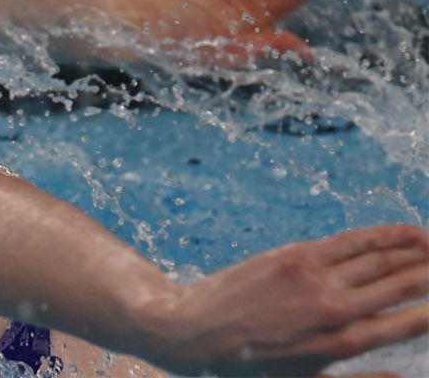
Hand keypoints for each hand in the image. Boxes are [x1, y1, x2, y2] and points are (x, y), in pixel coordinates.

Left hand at [141, 223, 428, 375]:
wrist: (193, 330)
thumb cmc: (252, 365)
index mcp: (342, 343)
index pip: (409, 323)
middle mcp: (335, 308)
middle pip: (402, 285)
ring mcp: (316, 277)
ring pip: (381, 257)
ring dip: (419, 249)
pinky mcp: (297, 255)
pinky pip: (351, 241)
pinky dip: (384, 234)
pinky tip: (408, 232)